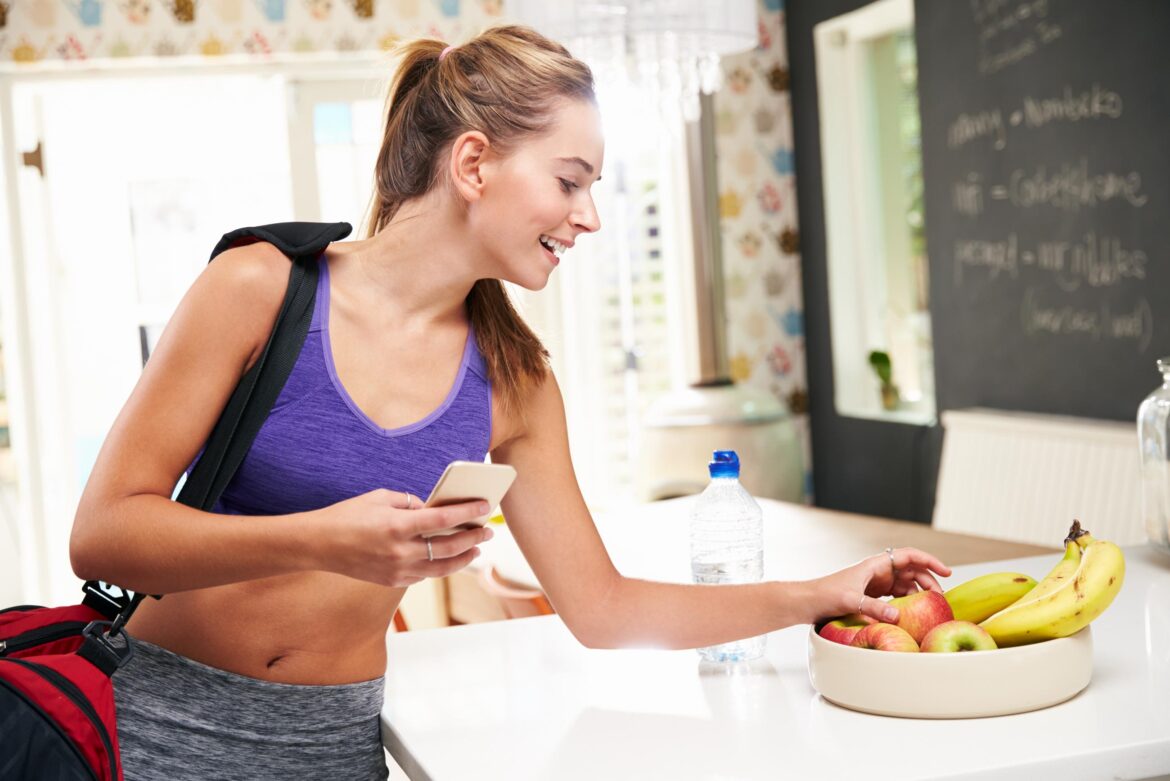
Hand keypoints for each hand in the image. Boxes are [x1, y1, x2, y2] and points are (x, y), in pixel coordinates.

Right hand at [312, 488, 492, 586]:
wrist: (318, 544)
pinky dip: (438, 566)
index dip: (468, 512)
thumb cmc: (348, 515)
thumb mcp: (381, 497)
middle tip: (488, 530)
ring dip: (463, 558)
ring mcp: (397, 570)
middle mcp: (400, 551)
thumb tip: (433, 508)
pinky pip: (424, 575)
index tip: (485, 506)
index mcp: (398, 525)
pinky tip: (447, 558)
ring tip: (476, 549)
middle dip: (473, 538)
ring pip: (441, 568)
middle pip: (449, 547)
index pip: (444, 519)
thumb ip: (411, 502)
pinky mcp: (392, 581)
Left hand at [804, 547, 951, 624]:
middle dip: (929, 581)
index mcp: (875, 565)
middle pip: (912, 571)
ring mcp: (877, 583)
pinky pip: (898, 596)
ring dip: (920, 593)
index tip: (946, 571)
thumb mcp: (851, 601)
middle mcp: (879, 571)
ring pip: (907, 584)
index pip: (909, 556)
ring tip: (931, 607)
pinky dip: (908, 602)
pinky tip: (915, 612)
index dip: (929, 561)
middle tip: (940, 599)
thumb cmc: (826, 595)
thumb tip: (898, 617)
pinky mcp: (874, 595)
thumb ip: (874, 608)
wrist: (810, 601)